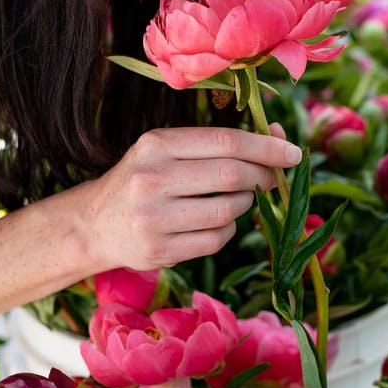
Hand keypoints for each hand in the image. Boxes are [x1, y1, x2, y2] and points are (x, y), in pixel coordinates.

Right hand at [83, 126, 301, 270]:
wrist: (95, 224)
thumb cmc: (144, 179)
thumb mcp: (169, 150)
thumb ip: (219, 143)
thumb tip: (279, 136)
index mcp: (156, 145)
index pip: (226, 142)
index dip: (267, 147)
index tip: (292, 153)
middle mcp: (151, 179)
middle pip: (231, 176)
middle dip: (263, 176)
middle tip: (273, 178)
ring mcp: (152, 218)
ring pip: (227, 211)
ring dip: (244, 205)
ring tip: (236, 199)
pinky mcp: (158, 251)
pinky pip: (216, 241)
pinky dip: (228, 231)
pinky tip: (216, 223)